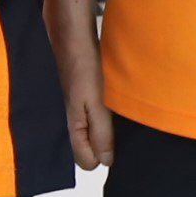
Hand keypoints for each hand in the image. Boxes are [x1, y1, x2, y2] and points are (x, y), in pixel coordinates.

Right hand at [51, 8, 114, 171]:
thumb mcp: (96, 104)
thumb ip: (101, 134)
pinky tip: (116, 102)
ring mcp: (76, 107)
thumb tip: (105, 163)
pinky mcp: (82, 94)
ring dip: (108, 128)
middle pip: (89, 149)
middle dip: (105, 146)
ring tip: (122, 115)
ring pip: (93, 132)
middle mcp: (72, 121)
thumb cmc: (84, 66)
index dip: (103, 157)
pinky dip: (106, 113)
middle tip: (123, 130)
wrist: (73, 33)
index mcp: (73, 127)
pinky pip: (95, 115)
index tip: (118, 145)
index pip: (87, 162)